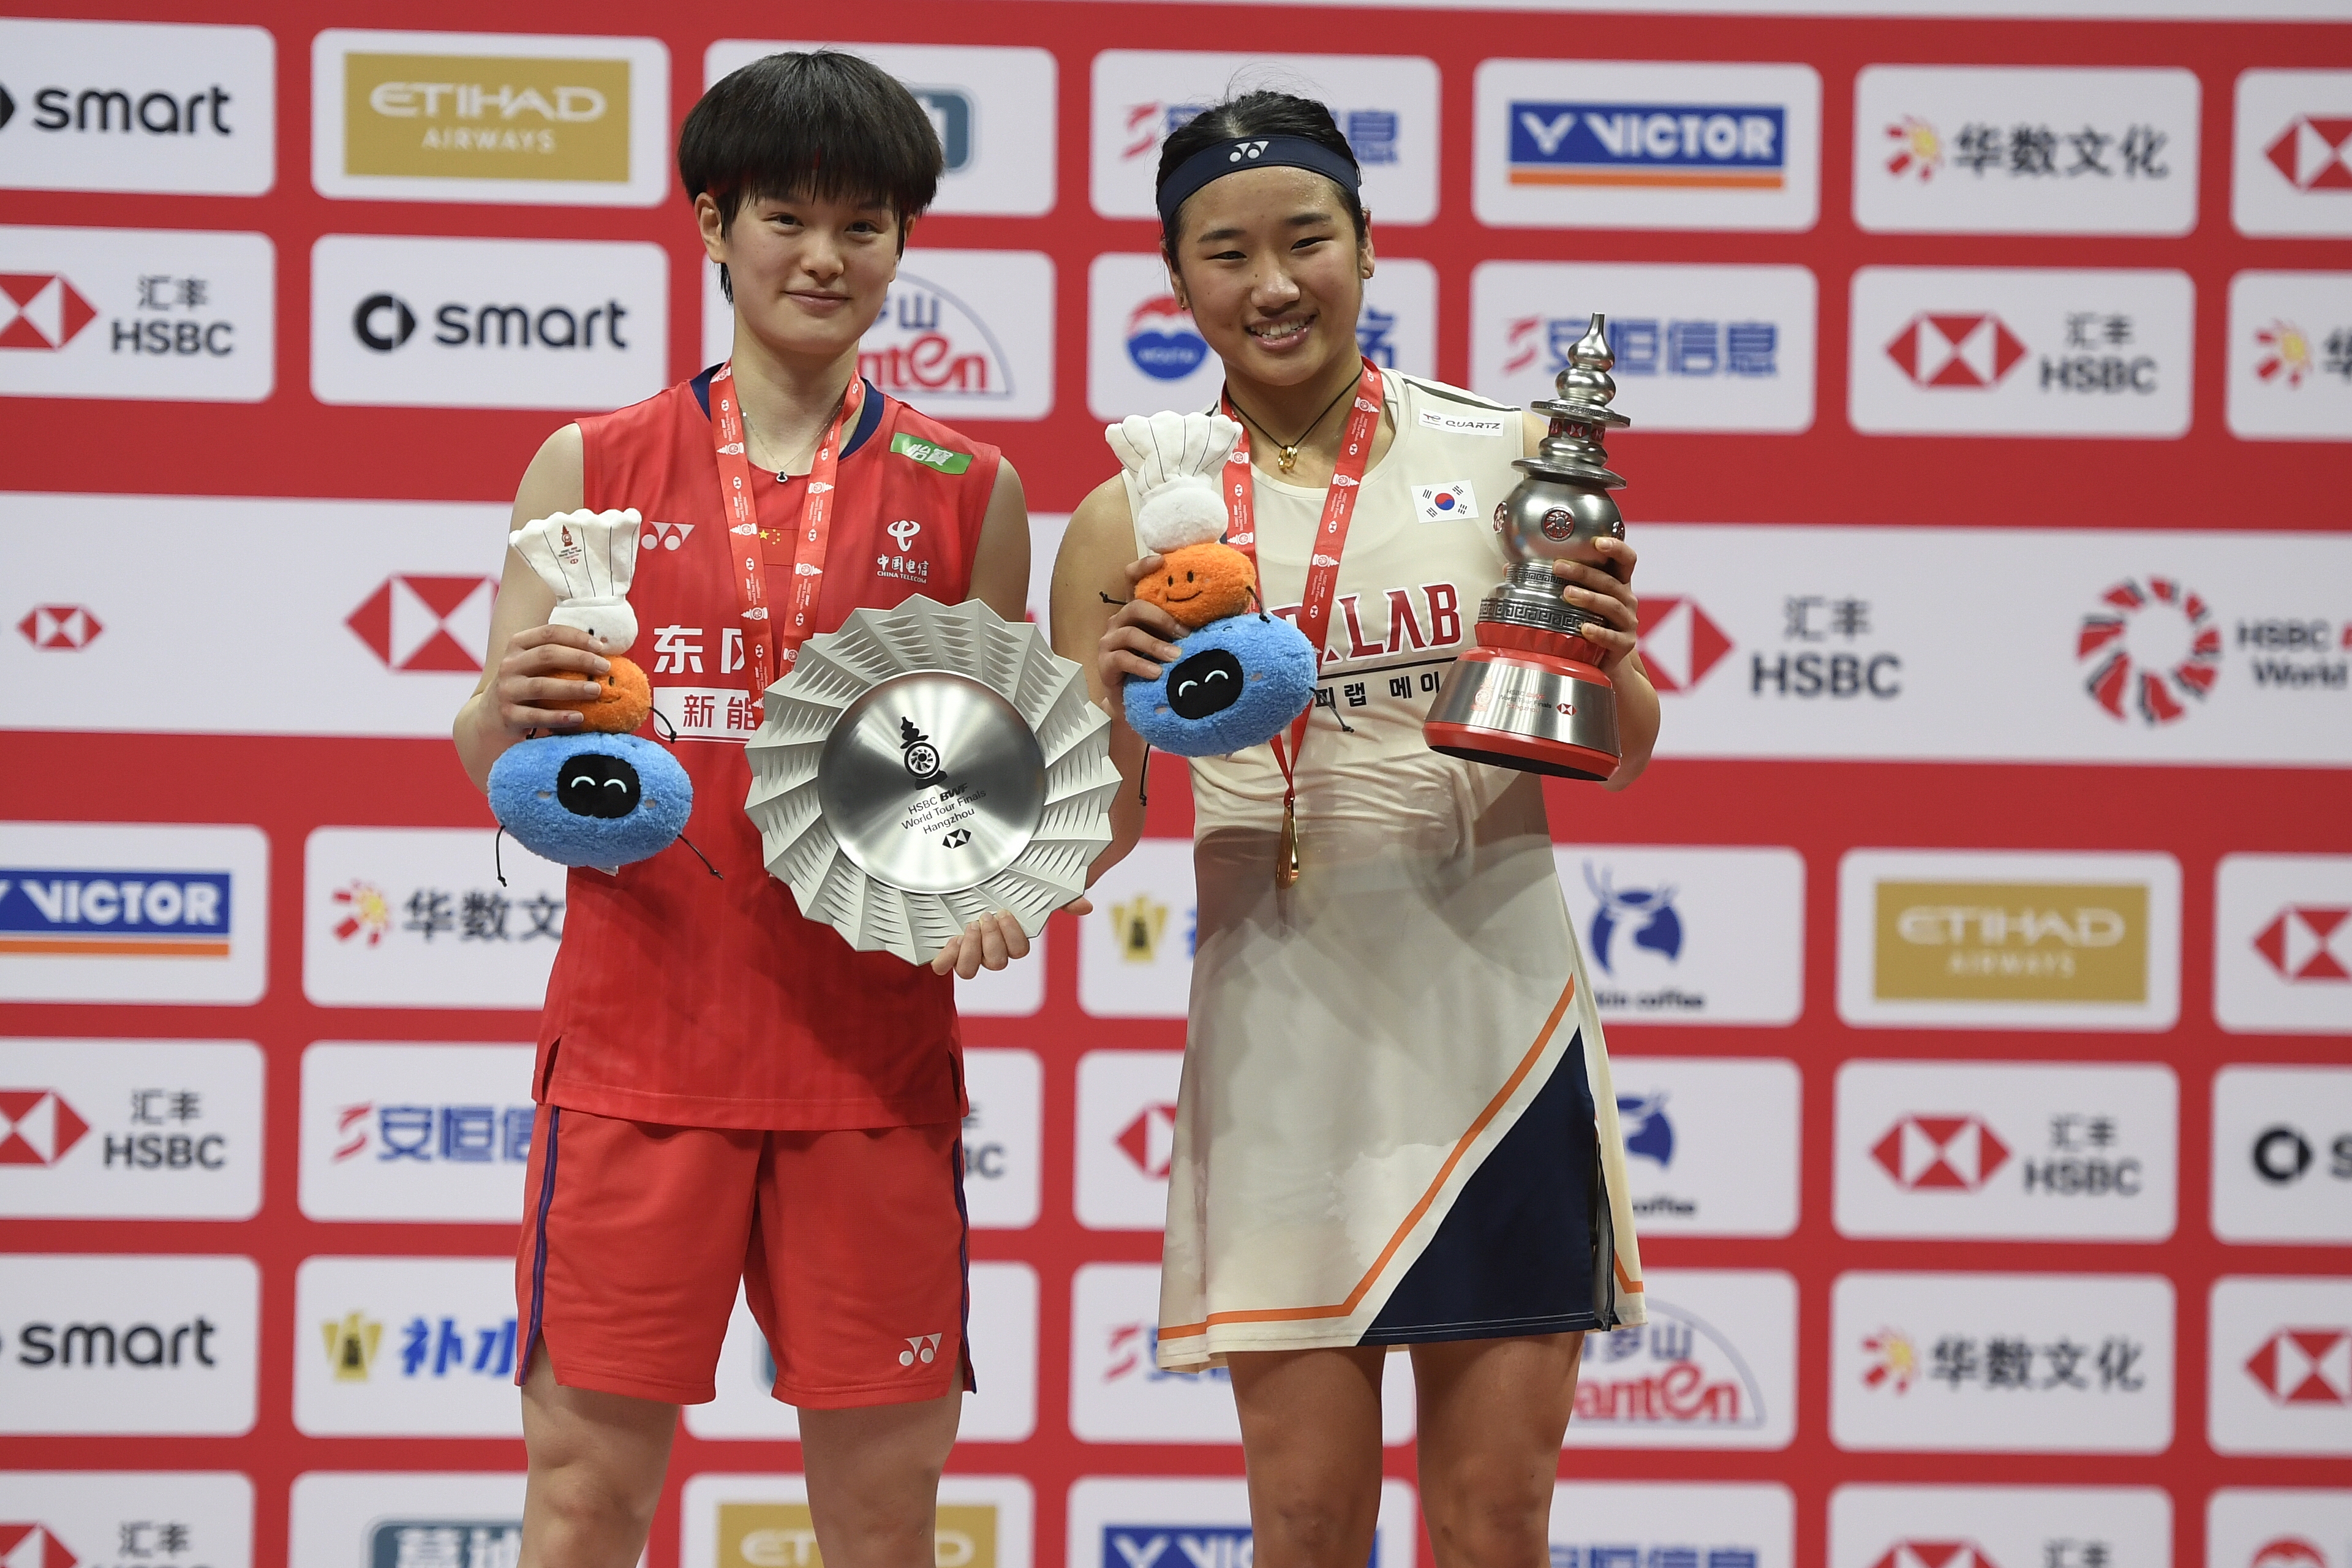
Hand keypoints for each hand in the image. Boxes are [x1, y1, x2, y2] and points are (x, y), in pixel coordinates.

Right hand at [491, 624, 610, 735]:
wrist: (492, 715)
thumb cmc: (527, 684)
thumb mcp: (535, 664)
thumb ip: (561, 655)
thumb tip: (606, 649)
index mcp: (518, 645)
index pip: (549, 633)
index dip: (577, 637)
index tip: (602, 647)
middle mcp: (509, 664)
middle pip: (547, 655)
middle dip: (580, 659)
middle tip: (605, 667)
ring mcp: (506, 690)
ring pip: (541, 685)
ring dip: (572, 688)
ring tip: (597, 691)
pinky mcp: (508, 715)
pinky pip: (536, 716)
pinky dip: (559, 717)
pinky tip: (580, 717)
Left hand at [930, 900, 1095, 978]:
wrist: (969, 880)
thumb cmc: (1004, 889)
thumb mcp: (1031, 889)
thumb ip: (1059, 900)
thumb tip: (1087, 907)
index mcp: (1011, 940)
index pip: (1019, 951)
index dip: (1012, 936)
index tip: (1005, 912)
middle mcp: (991, 951)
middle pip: (996, 963)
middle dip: (991, 940)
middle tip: (986, 915)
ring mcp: (968, 952)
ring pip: (969, 971)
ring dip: (970, 950)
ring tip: (969, 925)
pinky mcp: (947, 950)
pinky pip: (944, 967)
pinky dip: (946, 957)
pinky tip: (950, 939)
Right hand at [1097, 554, 1187, 692]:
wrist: (1136, 702)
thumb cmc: (1159, 667)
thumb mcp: (1175, 644)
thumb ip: (1190, 628)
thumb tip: (1230, 610)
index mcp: (1137, 611)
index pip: (1132, 580)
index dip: (1143, 567)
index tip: (1161, 561)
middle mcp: (1120, 621)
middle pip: (1136, 607)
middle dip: (1163, 619)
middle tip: (1185, 635)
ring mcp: (1110, 641)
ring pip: (1130, 633)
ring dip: (1156, 645)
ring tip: (1176, 658)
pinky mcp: (1104, 662)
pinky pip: (1121, 658)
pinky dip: (1141, 665)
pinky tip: (1157, 673)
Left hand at [1553, 535, 1641, 676]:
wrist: (1602, 661)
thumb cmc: (1585, 623)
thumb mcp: (1574, 600)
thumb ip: (1552, 582)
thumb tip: (1509, 568)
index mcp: (1617, 583)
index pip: (1625, 559)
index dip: (1616, 547)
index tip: (1598, 541)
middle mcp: (1626, 599)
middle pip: (1610, 581)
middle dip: (1583, 572)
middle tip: (1558, 567)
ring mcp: (1627, 622)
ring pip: (1612, 606)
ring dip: (1589, 598)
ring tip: (1567, 594)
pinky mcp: (1625, 645)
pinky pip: (1612, 638)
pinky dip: (1598, 632)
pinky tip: (1583, 629)